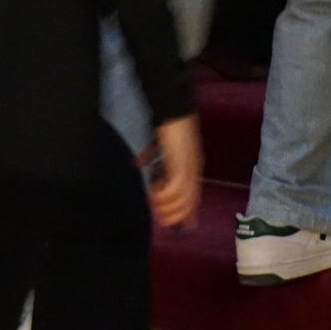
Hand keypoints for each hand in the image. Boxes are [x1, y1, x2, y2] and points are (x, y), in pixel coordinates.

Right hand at [140, 116, 201, 230]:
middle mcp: (194, 170)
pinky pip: (176, 188)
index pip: (192, 198)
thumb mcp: (158, 144)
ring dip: (167, 206)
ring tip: (153, 203)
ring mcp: (189, 168)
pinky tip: (153, 191)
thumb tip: (136, 163)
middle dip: (174, 215)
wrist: (173, 108)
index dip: (183, 213)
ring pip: (183, 199)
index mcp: (192, 167)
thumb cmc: (167, 124)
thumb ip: (150, 155)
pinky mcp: (181, 164)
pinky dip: (164, 195)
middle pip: (189, 203)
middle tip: (158, 217)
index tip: (169, 222)